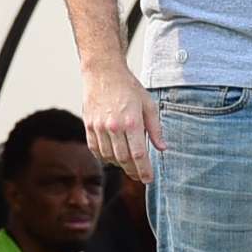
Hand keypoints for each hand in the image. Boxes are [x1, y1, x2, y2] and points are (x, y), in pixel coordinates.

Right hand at [82, 64, 163, 184]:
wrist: (103, 72)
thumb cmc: (128, 87)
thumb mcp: (149, 105)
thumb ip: (155, 128)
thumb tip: (162, 148)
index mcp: (131, 122)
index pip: (139, 154)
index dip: (144, 170)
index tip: (148, 179)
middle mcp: (114, 127)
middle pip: (123, 159)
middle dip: (133, 171)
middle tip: (139, 176)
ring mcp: (99, 127)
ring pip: (109, 156)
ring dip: (119, 165)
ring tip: (128, 166)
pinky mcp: (89, 125)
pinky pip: (95, 149)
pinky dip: (104, 157)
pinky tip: (112, 158)